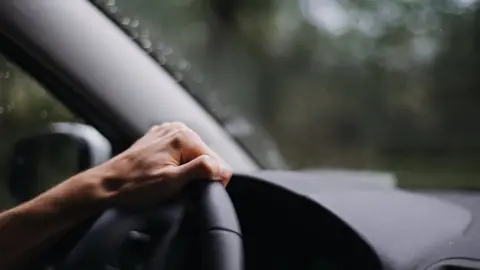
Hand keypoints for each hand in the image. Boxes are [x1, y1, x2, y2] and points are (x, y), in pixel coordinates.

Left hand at [95, 122, 231, 205]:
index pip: (218, 162)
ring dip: (187, 172)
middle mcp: (177, 129)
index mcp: (184, 137)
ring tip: (169, 182)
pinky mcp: (159, 139)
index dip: (213, 181)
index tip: (198, 193)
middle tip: (180, 190)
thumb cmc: (135, 186)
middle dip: (198, 176)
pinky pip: (180, 153)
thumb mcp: (172, 182)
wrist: (107, 185)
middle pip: (206, 157)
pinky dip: (177, 165)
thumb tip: (220, 167)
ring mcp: (167, 132)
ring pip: (193, 156)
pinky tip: (163, 174)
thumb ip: (201, 170)